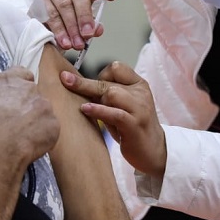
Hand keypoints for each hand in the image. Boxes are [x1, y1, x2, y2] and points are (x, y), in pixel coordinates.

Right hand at [0, 67, 58, 165]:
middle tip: (10, 120)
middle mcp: (32, 89)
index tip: (8, 96)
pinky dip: (41, 137)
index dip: (16, 83)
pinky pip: (49, 130)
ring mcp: (45, 107)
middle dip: (24, 104)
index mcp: (11, 79)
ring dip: (34, 120)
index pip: (20, 72)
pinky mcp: (54, 127)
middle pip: (32, 93)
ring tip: (19, 135)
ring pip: (42, 112)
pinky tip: (28, 144)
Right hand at [42, 0, 116, 49]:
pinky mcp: (41, 0)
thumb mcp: (86, 15)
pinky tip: (63, 42)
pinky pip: (49, 15)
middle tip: (87, 34)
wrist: (51, 6)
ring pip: (62, 6)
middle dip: (83, 17)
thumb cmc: (72, 9)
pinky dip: (57, 31)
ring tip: (75, 44)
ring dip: (69, 28)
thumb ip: (93, 23)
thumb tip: (97, 31)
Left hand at [59, 61, 166, 178]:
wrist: (154, 151)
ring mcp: (140, 108)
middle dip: (84, 83)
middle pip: (109, 81)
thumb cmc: (131, 128)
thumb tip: (77, 84)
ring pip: (112, 93)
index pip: (117, 67)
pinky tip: (85, 109)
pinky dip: (98, 110)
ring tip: (84, 106)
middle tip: (64, 79)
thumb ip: (106, 95)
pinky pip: (115, 113)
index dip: (100, 74)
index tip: (90, 87)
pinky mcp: (135, 124)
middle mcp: (141, 93)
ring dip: (94, 98)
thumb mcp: (121, 106)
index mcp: (139, 84)